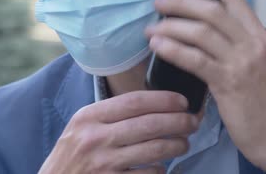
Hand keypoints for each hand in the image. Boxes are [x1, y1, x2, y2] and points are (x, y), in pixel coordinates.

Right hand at [39, 91, 199, 173]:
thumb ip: (111, 115)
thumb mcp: (82, 129)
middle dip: (179, 121)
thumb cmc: (72, 158)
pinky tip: (163, 167)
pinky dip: (161, 170)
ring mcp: (103, 164)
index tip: (182, 101)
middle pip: (150, 124)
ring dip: (177, 145)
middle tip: (193, 122)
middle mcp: (94, 139)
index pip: (135, 101)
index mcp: (88, 117)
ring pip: (155, 150)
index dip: (164, 99)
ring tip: (184, 143)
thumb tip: (156, 104)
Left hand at [146, 0, 265, 173]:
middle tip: (161, 2)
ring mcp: (243, 62)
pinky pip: (195, 59)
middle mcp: (254, 44)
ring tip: (152, 28)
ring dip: (171, 26)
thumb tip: (208, 36)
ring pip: (201, 31)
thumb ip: (240, 48)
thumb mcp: (261, 68)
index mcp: (261, 38)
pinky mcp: (229, 82)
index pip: (238, 0)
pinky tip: (159, 46)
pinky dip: (173, 49)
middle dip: (182, 2)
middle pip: (213, 11)